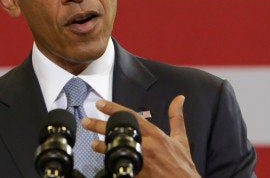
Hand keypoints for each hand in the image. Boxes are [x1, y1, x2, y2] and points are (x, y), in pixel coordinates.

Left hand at [82, 95, 200, 177]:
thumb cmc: (183, 164)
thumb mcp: (181, 139)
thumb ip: (176, 117)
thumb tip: (179, 98)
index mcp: (156, 135)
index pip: (132, 117)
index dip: (115, 109)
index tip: (101, 103)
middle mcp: (147, 146)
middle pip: (119, 132)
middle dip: (100, 126)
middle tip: (86, 121)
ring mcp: (141, 161)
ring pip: (117, 150)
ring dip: (103, 146)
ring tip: (92, 143)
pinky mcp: (138, 175)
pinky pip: (121, 166)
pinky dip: (112, 164)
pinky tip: (105, 162)